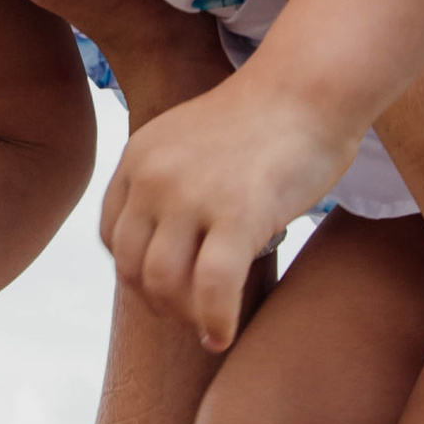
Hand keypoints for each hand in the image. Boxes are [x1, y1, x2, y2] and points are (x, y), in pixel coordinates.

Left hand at [98, 69, 357, 352]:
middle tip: (189, 317)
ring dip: (184, 318)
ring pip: (164, 285)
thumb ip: (170, 185)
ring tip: (208, 326)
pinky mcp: (238, 214)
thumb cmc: (266, 118)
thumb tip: (172, 252)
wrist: (310, 87)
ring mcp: (192, 196)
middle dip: (158, 304)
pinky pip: (212, 290)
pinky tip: (223, 336)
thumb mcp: (192, 143)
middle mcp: (154, 177)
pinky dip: (215, 323)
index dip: (136, 274)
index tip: (168, 290)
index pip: (114, 237)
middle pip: (132, 268)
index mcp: (139, 158)